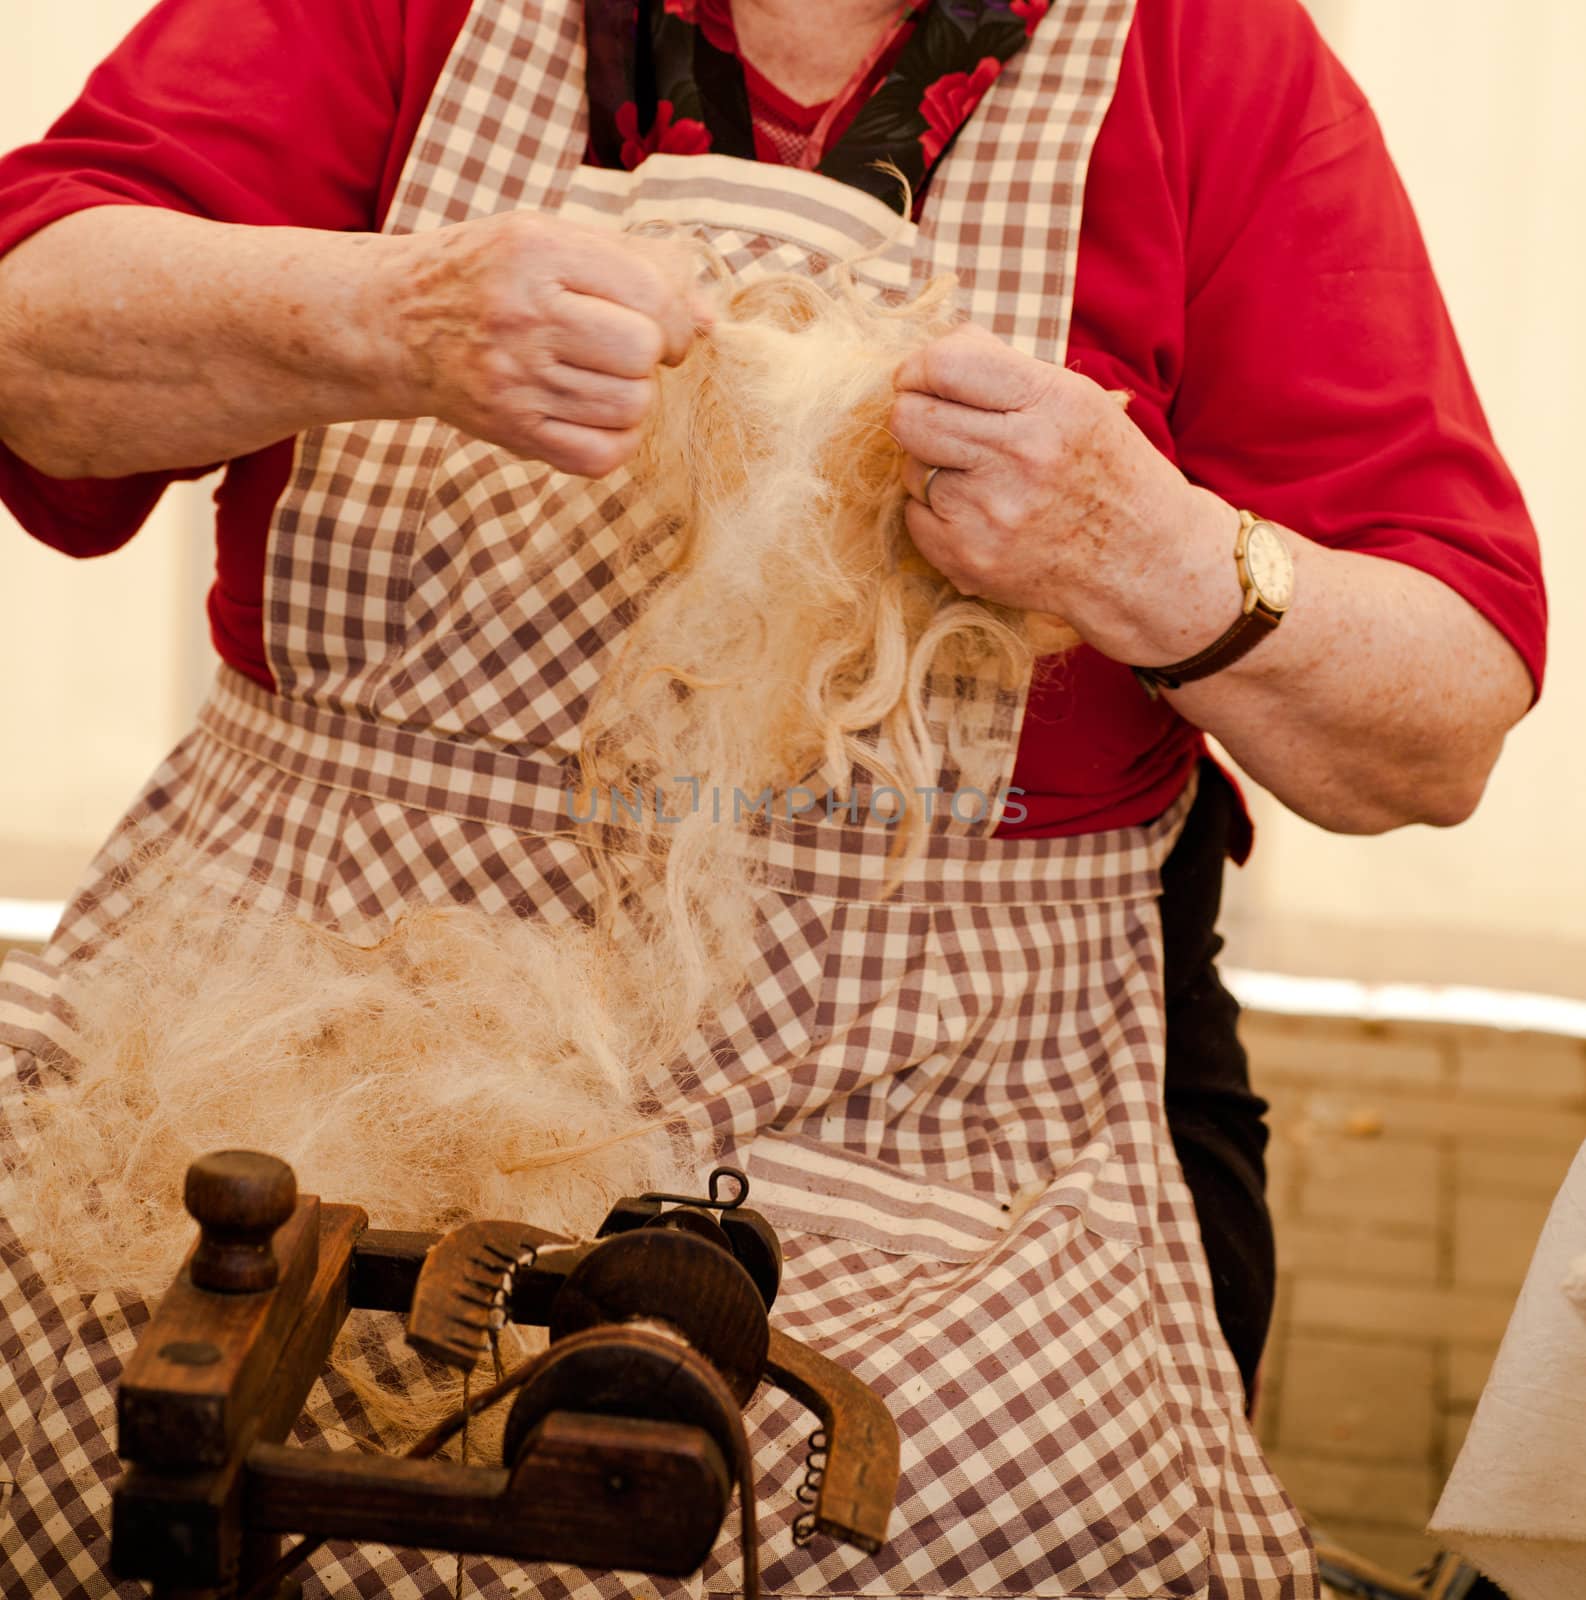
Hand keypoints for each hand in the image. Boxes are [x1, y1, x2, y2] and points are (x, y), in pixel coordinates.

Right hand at [384, 212, 708, 476]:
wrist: (395, 323)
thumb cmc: (491, 275)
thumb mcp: (553, 240)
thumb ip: (638, 265)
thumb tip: (711, 320)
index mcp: (538, 250)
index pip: (650, 294)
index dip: (676, 318)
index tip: (662, 325)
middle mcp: (523, 315)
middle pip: (642, 354)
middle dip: (649, 356)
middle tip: (623, 351)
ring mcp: (514, 379)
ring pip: (630, 407)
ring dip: (631, 398)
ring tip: (598, 378)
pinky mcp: (511, 430)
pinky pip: (602, 455)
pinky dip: (614, 441)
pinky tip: (592, 416)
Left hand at [890, 324, 1233, 663]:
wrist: (1140, 561)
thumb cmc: (1105, 471)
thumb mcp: (1077, 401)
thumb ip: (1004, 369)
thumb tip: (932, 351)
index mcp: (1049, 403)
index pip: (945, 366)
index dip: (918, 367)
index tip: (919, 376)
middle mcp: (1019, 455)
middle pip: (909, 417)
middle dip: (914, 412)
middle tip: (936, 421)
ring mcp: (991, 513)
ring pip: (910, 468)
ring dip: (932, 467)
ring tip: (981, 479)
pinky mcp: (968, 558)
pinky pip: (914, 516)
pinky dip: (935, 513)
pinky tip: (979, 515)